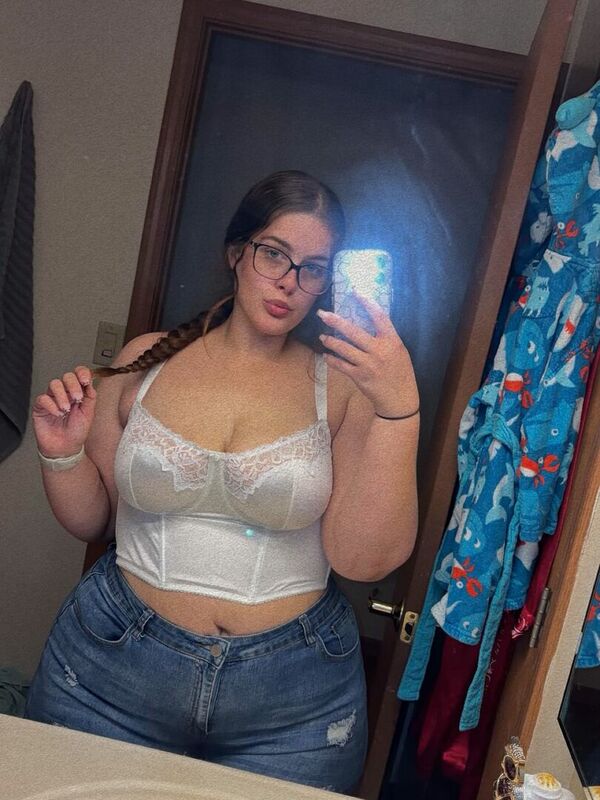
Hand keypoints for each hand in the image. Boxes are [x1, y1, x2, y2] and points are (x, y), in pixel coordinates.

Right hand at [32, 366, 96, 457]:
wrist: (66, 448)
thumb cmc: (77, 432)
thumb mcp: (89, 414)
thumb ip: (90, 397)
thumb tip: (90, 383)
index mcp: (78, 392)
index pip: (79, 375)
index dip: (82, 373)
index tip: (86, 380)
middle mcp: (65, 393)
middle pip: (67, 376)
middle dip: (73, 385)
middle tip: (77, 399)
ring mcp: (52, 399)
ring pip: (54, 384)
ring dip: (62, 396)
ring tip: (66, 410)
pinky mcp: (40, 407)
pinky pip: (43, 398)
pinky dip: (51, 405)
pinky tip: (58, 414)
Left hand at [316, 291, 418, 415]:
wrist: (400, 400)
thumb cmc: (401, 374)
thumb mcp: (399, 352)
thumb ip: (386, 338)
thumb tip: (369, 323)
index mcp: (392, 341)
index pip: (379, 316)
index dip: (367, 303)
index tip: (356, 292)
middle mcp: (380, 351)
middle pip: (354, 331)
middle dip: (335, 321)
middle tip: (322, 313)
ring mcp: (368, 364)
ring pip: (344, 348)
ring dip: (330, 341)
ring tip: (322, 336)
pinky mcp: (360, 377)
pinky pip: (341, 365)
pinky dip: (332, 360)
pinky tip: (326, 355)